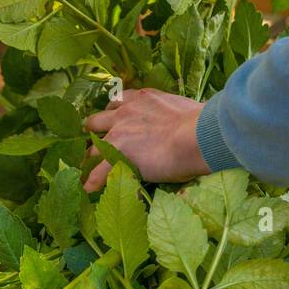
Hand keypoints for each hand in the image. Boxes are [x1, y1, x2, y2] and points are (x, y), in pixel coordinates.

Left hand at [83, 88, 210, 191]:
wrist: (196, 135)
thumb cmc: (200, 123)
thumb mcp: (181, 109)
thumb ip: (172, 115)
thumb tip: (183, 124)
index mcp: (141, 98)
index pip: (119, 102)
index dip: (114, 114)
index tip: (114, 122)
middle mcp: (125, 112)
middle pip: (98, 120)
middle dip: (96, 131)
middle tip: (97, 143)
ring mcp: (119, 133)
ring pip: (94, 146)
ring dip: (92, 156)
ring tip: (90, 168)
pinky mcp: (118, 154)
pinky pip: (98, 172)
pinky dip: (91, 182)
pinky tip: (88, 189)